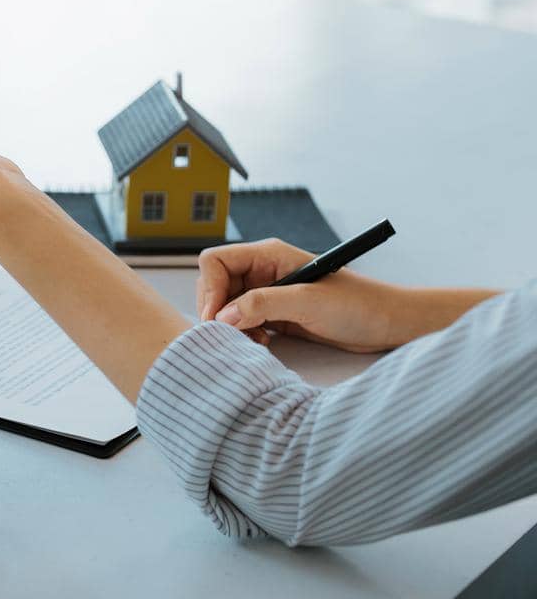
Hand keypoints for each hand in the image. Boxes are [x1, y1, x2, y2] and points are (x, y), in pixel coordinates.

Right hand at [196, 239, 408, 352]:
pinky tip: (262, 344)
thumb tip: (223, 316)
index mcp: (269, 255)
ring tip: (253, 341)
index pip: (216, 261)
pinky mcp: (274, 314)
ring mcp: (268, 293)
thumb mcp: (309, 302)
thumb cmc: (359, 305)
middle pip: (215, 285)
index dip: (210, 288)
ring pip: (226, 307)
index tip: (216, 318)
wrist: (388, 324)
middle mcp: (263, 271)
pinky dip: (244, 335)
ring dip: (231, 326)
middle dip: (218, 311)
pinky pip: (242, 322)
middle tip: (234, 334)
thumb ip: (264, 304)